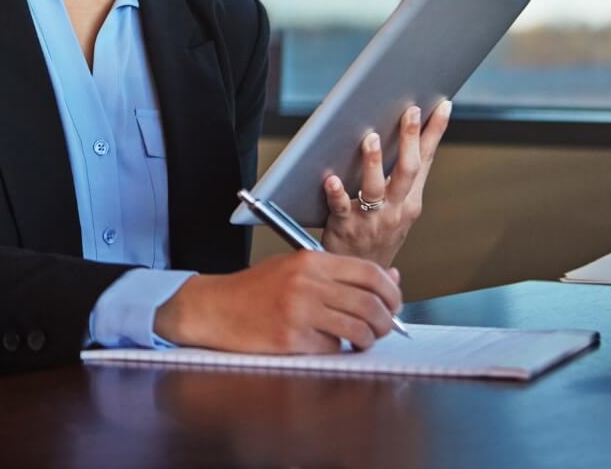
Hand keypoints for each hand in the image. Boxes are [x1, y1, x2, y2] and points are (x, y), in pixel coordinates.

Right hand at [154, 250, 402, 352]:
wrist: (215, 308)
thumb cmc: (256, 289)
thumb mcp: (297, 268)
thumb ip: (341, 273)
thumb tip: (390, 278)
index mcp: (310, 261)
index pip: (370, 272)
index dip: (392, 291)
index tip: (394, 303)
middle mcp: (306, 283)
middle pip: (371, 304)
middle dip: (387, 321)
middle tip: (384, 327)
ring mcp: (299, 312)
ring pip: (359, 330)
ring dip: (368, 339)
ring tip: (361, 339)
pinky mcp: (291, 340)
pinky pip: (333, 349)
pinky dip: (338, 350)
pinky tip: (327, 344)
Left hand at [321, 100, 451, 266]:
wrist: (364, 278)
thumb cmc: (378, 236)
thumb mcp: (399, 209)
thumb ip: (400, 178)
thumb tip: (400, 134)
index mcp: (410, 201)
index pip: (425, 160)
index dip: (435, 132)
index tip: (442, 106)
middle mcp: (396, 209)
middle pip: (407, 170)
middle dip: (410, 139)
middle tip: (409, 112)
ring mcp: (372, 219)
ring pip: (375, 188)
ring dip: (374, 163)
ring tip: (371, 139)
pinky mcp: (346, 227)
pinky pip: (341, 207)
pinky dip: (336, 192)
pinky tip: (331, 178)